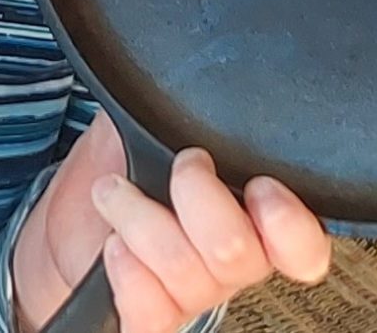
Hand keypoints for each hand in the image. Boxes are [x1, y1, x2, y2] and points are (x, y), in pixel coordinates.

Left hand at [11, 115, 331, 332]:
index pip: (304, 248)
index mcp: (253, 218)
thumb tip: (190, 68)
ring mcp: (190, 294)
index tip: (261, 186)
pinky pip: (153, 320)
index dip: (291, 225)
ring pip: (187, 274)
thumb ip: (181, 105)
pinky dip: (130, 279)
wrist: (72, 220)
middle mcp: (230, 263)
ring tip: (114, 191)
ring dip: (140, 219)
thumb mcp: (154, 120)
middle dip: (198, 196)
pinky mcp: (149, 314)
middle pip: (238, 256)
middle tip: (181, 165)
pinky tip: (116, 248)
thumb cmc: (124, 166)